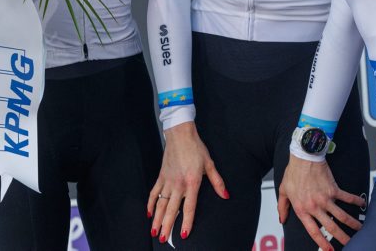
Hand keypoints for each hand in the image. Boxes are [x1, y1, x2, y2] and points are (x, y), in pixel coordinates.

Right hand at [148, 122, 226, 243]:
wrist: (180, 135)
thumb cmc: (196, 148)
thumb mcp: (210, 164)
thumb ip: (217, 182)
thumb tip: (226, 195)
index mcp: (192, 182)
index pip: (189, 207)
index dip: (186, 222)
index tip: (183, 234)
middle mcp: (178, 184)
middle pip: (172, 210)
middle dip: (167, 226)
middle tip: (164, 239)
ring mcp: (167, 181)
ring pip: (161, 204)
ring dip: (157, 219)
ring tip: (155, 232)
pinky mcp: (161, 176)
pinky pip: (154, 193)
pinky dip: (151, 204)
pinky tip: (149, 214)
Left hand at [277, 154, 365, 250]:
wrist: (304, 157)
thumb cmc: (293, 172)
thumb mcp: (283, 191)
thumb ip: (282, 207)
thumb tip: (282, 219)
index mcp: (303, 209)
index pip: (314, 231)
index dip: (322, 243)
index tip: (329, 250)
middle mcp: (315, 207)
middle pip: (331, 227)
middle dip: (342, 238)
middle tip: (350, 244)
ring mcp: (326, 198)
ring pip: (341, 215)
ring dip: (352, 224)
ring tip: (360, 230)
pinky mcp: (334, 189)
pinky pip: (347, 197)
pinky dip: (356, 201)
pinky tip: (363, 204)